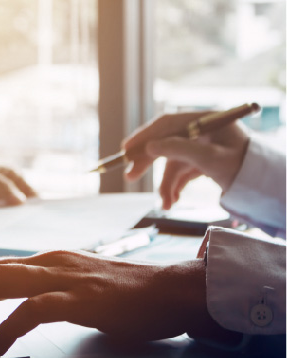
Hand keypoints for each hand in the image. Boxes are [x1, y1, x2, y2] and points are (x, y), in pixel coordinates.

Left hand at [0, 251, 228, 357]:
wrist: (173, 291)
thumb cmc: (124, 295)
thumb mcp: (71, 288)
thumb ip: (40, 293)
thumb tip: (4, 313)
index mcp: (40, 262)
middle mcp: (45, 263)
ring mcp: (64, 277)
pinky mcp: (84, 298)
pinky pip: (33, 308)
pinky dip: (7, 329)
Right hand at [123, 113, 248, 208]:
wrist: (264, 186)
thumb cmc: (243, 167)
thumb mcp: (210, 159)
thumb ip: (178, 149)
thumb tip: (149, 147)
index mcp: (205, 120)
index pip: (167, 123)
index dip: (144, 136)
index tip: (127, 150)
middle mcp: (201, 131)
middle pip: (166, 142)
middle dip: (148, 162)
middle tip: (129, 176)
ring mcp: (202, 147)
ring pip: (173, 163)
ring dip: (166, 184)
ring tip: (166, 204)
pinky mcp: (203, 162)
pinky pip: (182, 172)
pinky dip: (175, 186)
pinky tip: (173, 201)